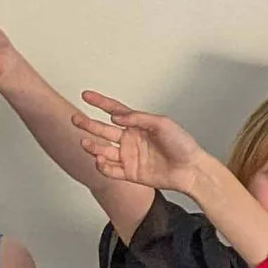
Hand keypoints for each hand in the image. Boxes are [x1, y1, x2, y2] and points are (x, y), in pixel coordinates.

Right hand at [72, 91, 210, 192]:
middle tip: (75, 119)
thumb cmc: (182, 145)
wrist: (191, 170)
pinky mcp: (130, 172)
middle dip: (88, 124)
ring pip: (103, 150)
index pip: (115, 111)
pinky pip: (110, 170)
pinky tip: (100, 160)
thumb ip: (138, 118)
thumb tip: (116, 116)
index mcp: (138, 125)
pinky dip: (102, 166)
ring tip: (85, 142)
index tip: (86, 95)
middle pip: (103, 130)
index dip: (100, 103)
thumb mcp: (162, 124)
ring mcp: (129, 156)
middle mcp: (131, 140)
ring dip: (92, 147)